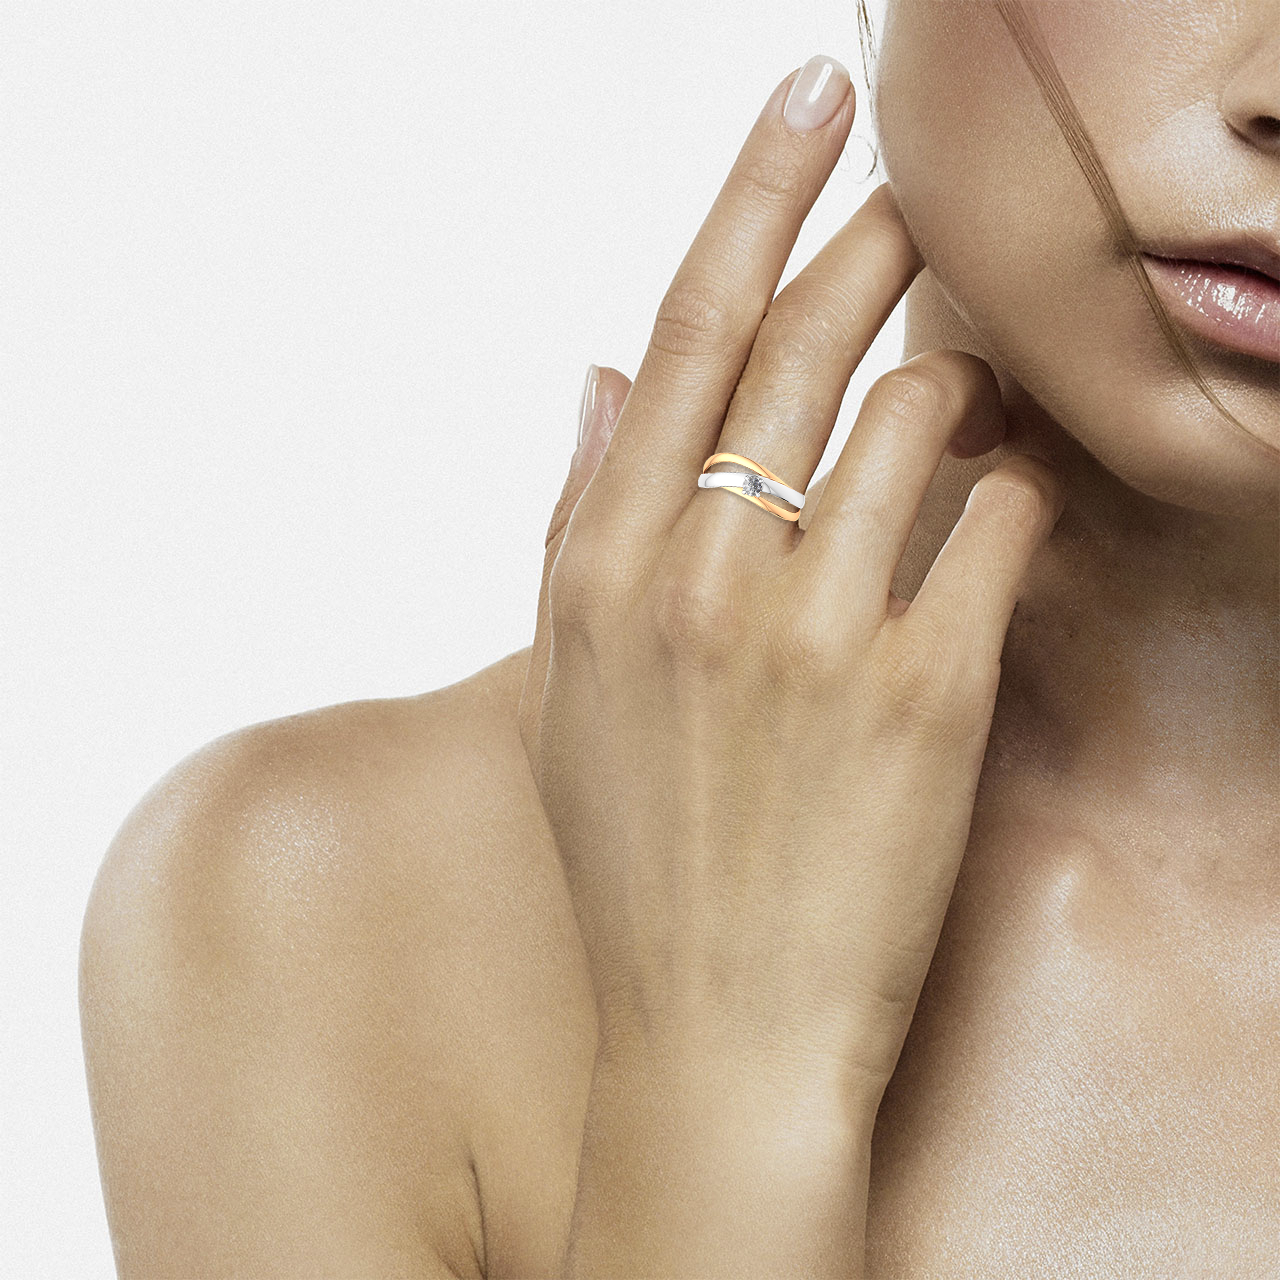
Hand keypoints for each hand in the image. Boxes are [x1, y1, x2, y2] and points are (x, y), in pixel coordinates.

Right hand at [519, 65, 1064, 1107]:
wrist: (716, 1029)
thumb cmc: (638, 859)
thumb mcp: (566, 686)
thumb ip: (573, 520)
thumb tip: (588, 380)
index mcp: (600, 571)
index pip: (680, 334)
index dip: (748, 195)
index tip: (799, 103)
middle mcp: (698, 582)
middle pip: (800, 345)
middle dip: (870, 236)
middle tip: (915, 188)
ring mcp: (813, 635)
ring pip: (916, 419)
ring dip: (957, 379)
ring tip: (970, 385)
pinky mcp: (926, 695)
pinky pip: (999, 526)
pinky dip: (1018, 492)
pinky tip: (1012, 496)